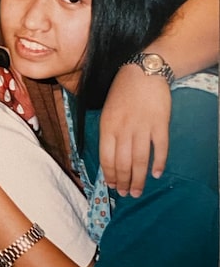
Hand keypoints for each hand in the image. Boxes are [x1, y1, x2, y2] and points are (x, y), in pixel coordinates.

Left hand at [99, 66, 170, 196]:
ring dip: (138, 179)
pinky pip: (159, 148)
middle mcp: (123, 129)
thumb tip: (110, 156)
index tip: (111, 186)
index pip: (106, 157)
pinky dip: (158, 163)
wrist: (143, 71)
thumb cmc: (122, 91)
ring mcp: (142, 127)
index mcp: (107, 126)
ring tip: (137, 191)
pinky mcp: (159, 124)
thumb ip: (109, 132)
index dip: (109, 175)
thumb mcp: (107, 110)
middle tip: (126, 194)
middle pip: (123, 163)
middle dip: (123, 181)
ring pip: (139, 160)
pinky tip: (156, 174)